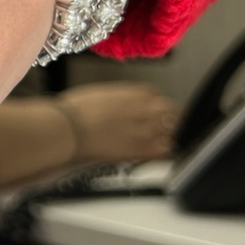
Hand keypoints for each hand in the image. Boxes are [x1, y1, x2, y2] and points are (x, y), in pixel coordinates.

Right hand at [57, 82, 179, 161]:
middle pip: (172, 112)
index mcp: (137, 92)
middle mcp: (148, 108)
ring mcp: (150, 129)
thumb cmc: (76, 110)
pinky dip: (163, 151)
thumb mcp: (101, 93)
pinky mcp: (146, 149)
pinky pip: (167, 150)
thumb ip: (120, 98)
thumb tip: (123, 105)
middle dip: (167, 118)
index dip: (154, 105)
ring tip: (154, 140)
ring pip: (174, 130)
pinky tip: (152, 152)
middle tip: (156, 126)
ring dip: (166, 134)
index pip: (158, 96)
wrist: (70, 129)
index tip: (149, 111)